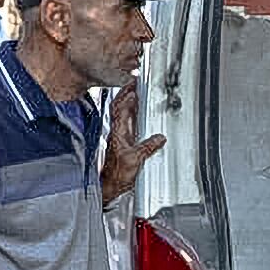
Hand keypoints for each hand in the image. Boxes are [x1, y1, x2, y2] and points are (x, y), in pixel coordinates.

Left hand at [102, 87, 164, 205]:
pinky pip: (126, 123)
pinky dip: (131, 115)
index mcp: (118, 133)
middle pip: (118, 107)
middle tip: (135, 83)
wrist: (109, 186)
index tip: (134, 84)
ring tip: (136, 93)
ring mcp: (119, 137)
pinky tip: (137, 114)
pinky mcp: (122, 143)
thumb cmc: (117, 175)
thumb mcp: (134, 160)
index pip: (120, 108)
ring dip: (127, 102)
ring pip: (121, 114)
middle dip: (126, 93)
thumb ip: (147, 148)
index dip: (126, 95)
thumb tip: (159, 138)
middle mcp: (116, 132)